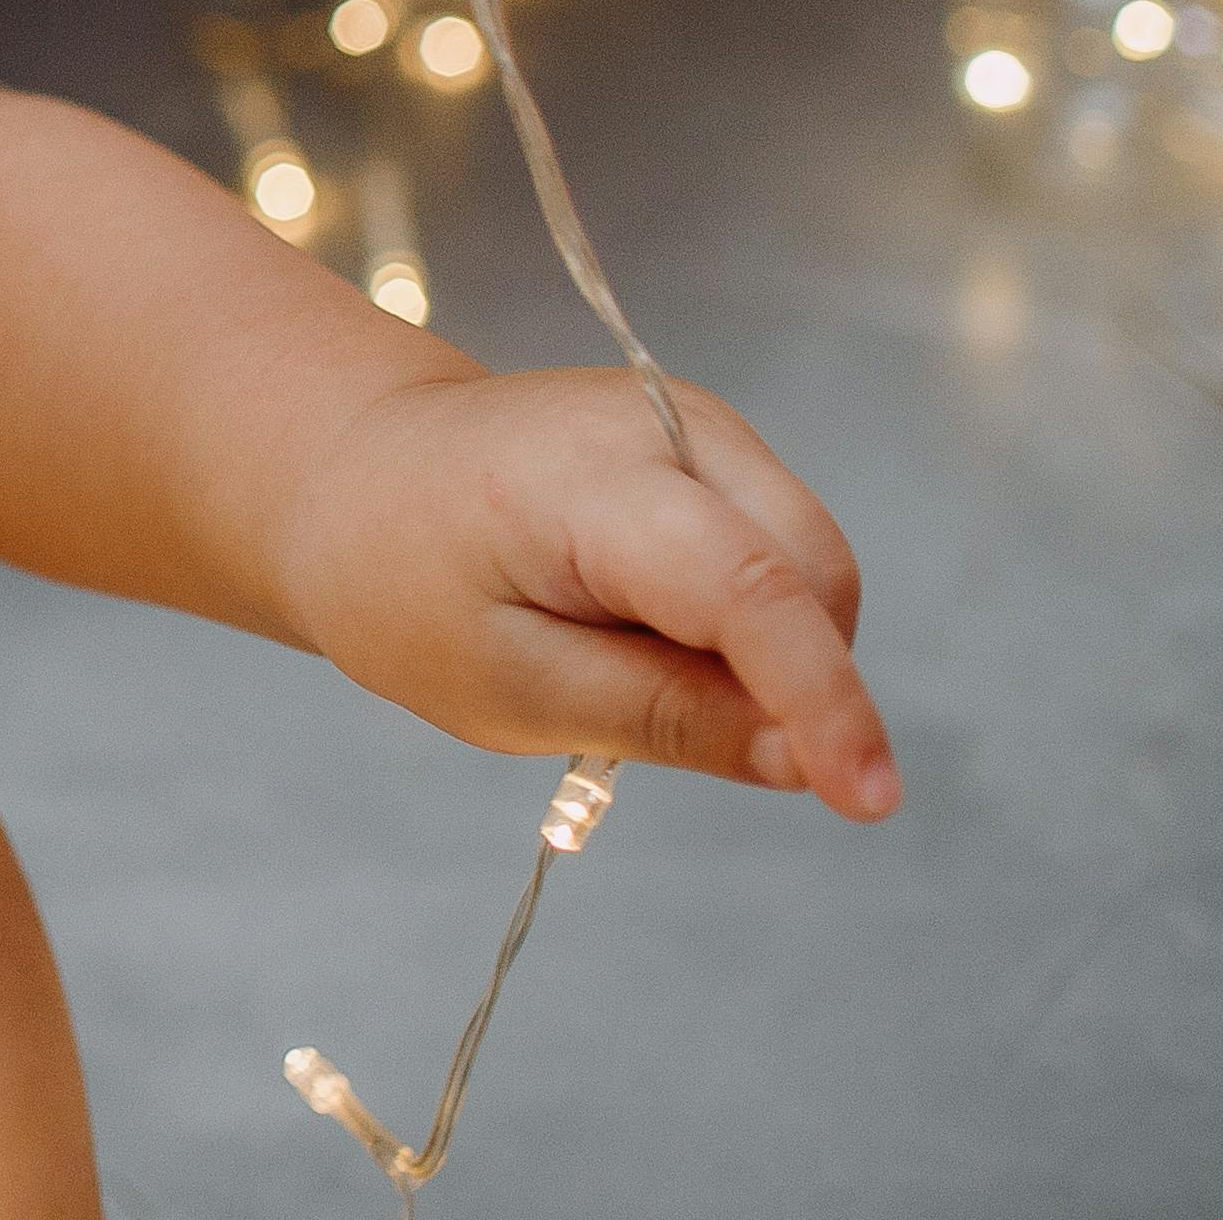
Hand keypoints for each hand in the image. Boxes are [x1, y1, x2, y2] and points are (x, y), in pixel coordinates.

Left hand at [272, 366, 897, 820]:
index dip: (822, 700)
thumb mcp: (507, 684)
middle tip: (655, 715)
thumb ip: (661, 716)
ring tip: (619, 654)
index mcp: (587, 480)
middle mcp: (665, 422)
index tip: (868, 801)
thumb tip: (804, 762)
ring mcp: (696, 420)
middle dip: (793, 679)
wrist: (354, 472)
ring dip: (768, 646)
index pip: (748, 587)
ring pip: (810, 564)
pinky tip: (643, 620)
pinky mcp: (708, 437)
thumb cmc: (402, 579)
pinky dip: (746, 613)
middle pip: (809, 572)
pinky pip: (780, 547)